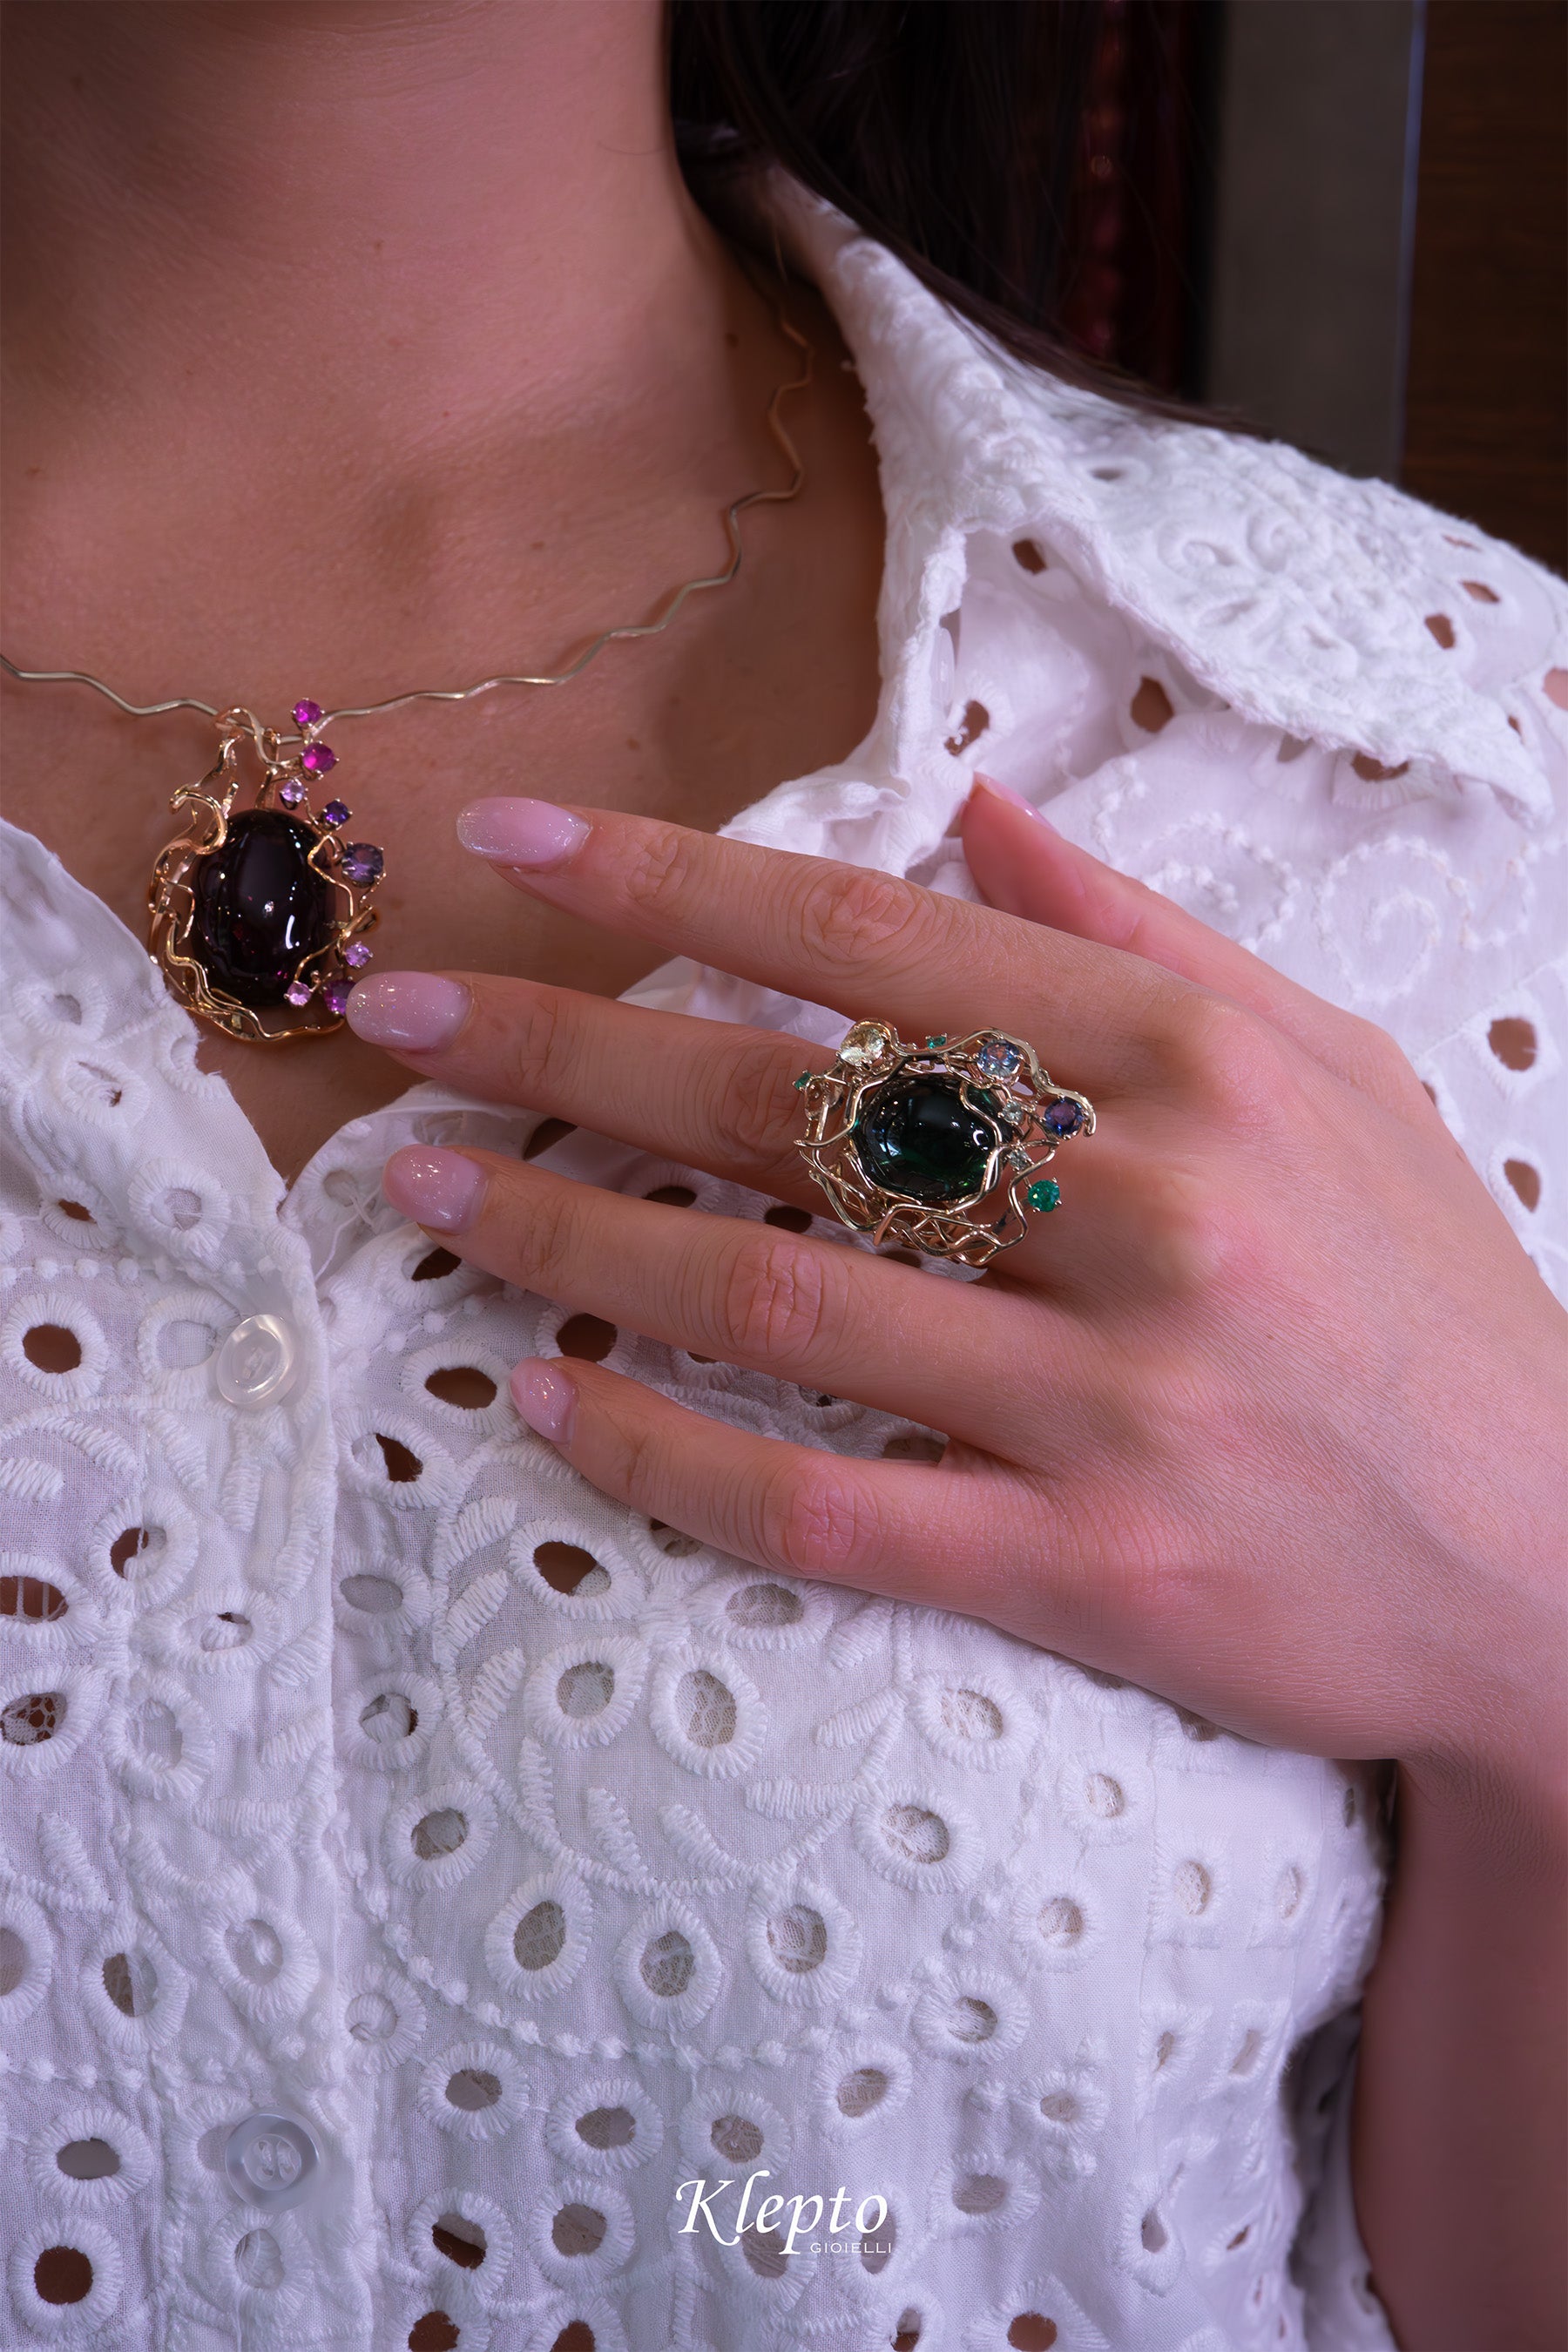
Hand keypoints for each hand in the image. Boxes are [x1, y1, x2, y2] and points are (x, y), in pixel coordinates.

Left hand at [346, 781, 1565, 1811]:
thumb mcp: (1330, 1071)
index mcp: (1201, 1056)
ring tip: (435, 1193)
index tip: (516, 845)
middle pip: (795, 1104)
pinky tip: (552, 1404)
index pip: (884, 937)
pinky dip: (671, 1455)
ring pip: (781, 1299)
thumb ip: (1141, 930)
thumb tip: (971, 807)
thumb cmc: (1430, 1301)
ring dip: (576, 1238)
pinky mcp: (1089, 1567)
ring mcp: (1118, 1396)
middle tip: (398, 1014)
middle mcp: (1154, 1206)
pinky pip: (828, 1506)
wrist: (1557, 1566)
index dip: (678, 884)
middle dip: (567, 1044)